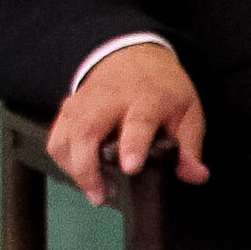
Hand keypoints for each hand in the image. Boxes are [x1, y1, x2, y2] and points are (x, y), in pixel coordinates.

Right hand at [48, 40, 209, 206]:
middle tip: (100, 195)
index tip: (130, 167)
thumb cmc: (161, 87)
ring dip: (72, 167)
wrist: (132, 54)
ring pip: (64, 135)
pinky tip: (82, 172)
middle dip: (86, 167)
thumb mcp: (187, 112)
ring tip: (94, 188)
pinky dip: (63, 159)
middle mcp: (110, 98)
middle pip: (86, 130)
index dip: (132, 145)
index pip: (137, 121)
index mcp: (146, 97)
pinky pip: (56, 137)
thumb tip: (194, 175)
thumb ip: (190, 147)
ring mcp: (84, 101)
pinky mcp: (68, 107)